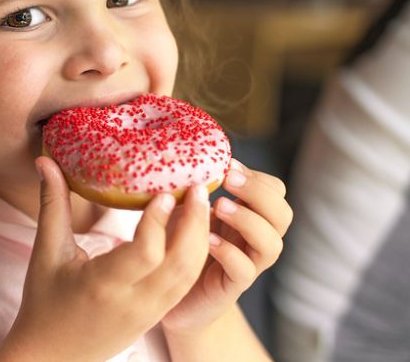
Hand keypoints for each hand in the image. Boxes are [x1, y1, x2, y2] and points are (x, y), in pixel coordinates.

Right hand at [0, 157, 211, 361]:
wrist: (53, 356)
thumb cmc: (44, 303)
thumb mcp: (46, 253)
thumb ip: (52, 205)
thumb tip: (46, 161)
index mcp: (103, 286)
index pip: (145, 254)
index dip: (159, 222)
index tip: (165, 192)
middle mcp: (134, 302)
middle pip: (180, 262)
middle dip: (195, 222)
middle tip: (199, 186)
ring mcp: (150, 312)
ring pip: (190, 274)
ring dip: (201, 237)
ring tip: (202, 201)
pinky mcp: (158, 315)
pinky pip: (186, 283)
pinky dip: (196, 255)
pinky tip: (194, 229)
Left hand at [161, 158, 292, 333]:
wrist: (174, 298)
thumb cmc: (181, 247)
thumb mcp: (187, 211)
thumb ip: (193, 190)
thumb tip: (186, 159)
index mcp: (249, 216)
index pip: (275, 192)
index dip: (257, 177)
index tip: (229, 165)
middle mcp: (254, 240)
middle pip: (283, 214)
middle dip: (259, 193)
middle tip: (229, 180)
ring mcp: (248, 264)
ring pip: (272, 243)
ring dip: (248, 220)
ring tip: (219, 207)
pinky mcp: (232, 286)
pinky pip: (244, 270)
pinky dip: (229, 252)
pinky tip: (209, 240)